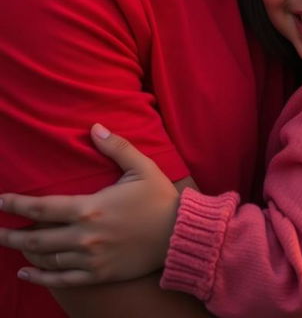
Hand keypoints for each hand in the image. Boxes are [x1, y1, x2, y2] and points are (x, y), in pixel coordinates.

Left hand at [0, 124, 180, 286]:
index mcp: (90, 208)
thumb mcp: (141, 166)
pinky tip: (25, 273)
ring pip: (46, 259)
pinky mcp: (98, 275)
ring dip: (24, 252)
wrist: (179, 235)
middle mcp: (84, 237)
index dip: (17, 204)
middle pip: (36, 238)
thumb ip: (116, 147)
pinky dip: (40, 278)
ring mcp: (89, 259)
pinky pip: (61, 281)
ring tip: (10, 244)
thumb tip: (95, 127)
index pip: (43, 207)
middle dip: (10, 234)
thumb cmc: (160, 198)